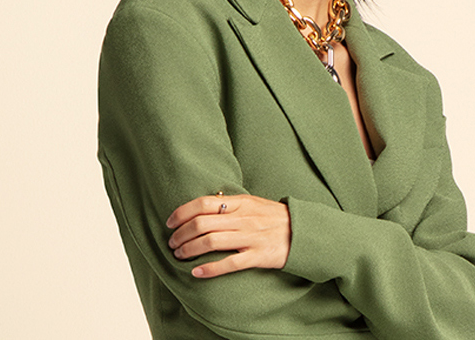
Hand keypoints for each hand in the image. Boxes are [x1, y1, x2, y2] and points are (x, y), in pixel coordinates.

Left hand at [165, 193, 289, 277]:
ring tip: (180, 255)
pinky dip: (210, 269)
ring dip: (190, 249)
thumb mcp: (254, 203)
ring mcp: (251, 238)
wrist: (304, 233)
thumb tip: (203, 205)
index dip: (182, 213)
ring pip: (211, 242)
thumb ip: (231, 204)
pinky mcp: (258, 256)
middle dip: (181, 234)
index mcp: (241, 202)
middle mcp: (244, 218)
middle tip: (172, 243)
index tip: (169, 222)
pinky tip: (197, 272)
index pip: (203, 203)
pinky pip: (229, 263)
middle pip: (202, 224)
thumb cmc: (275, 218)